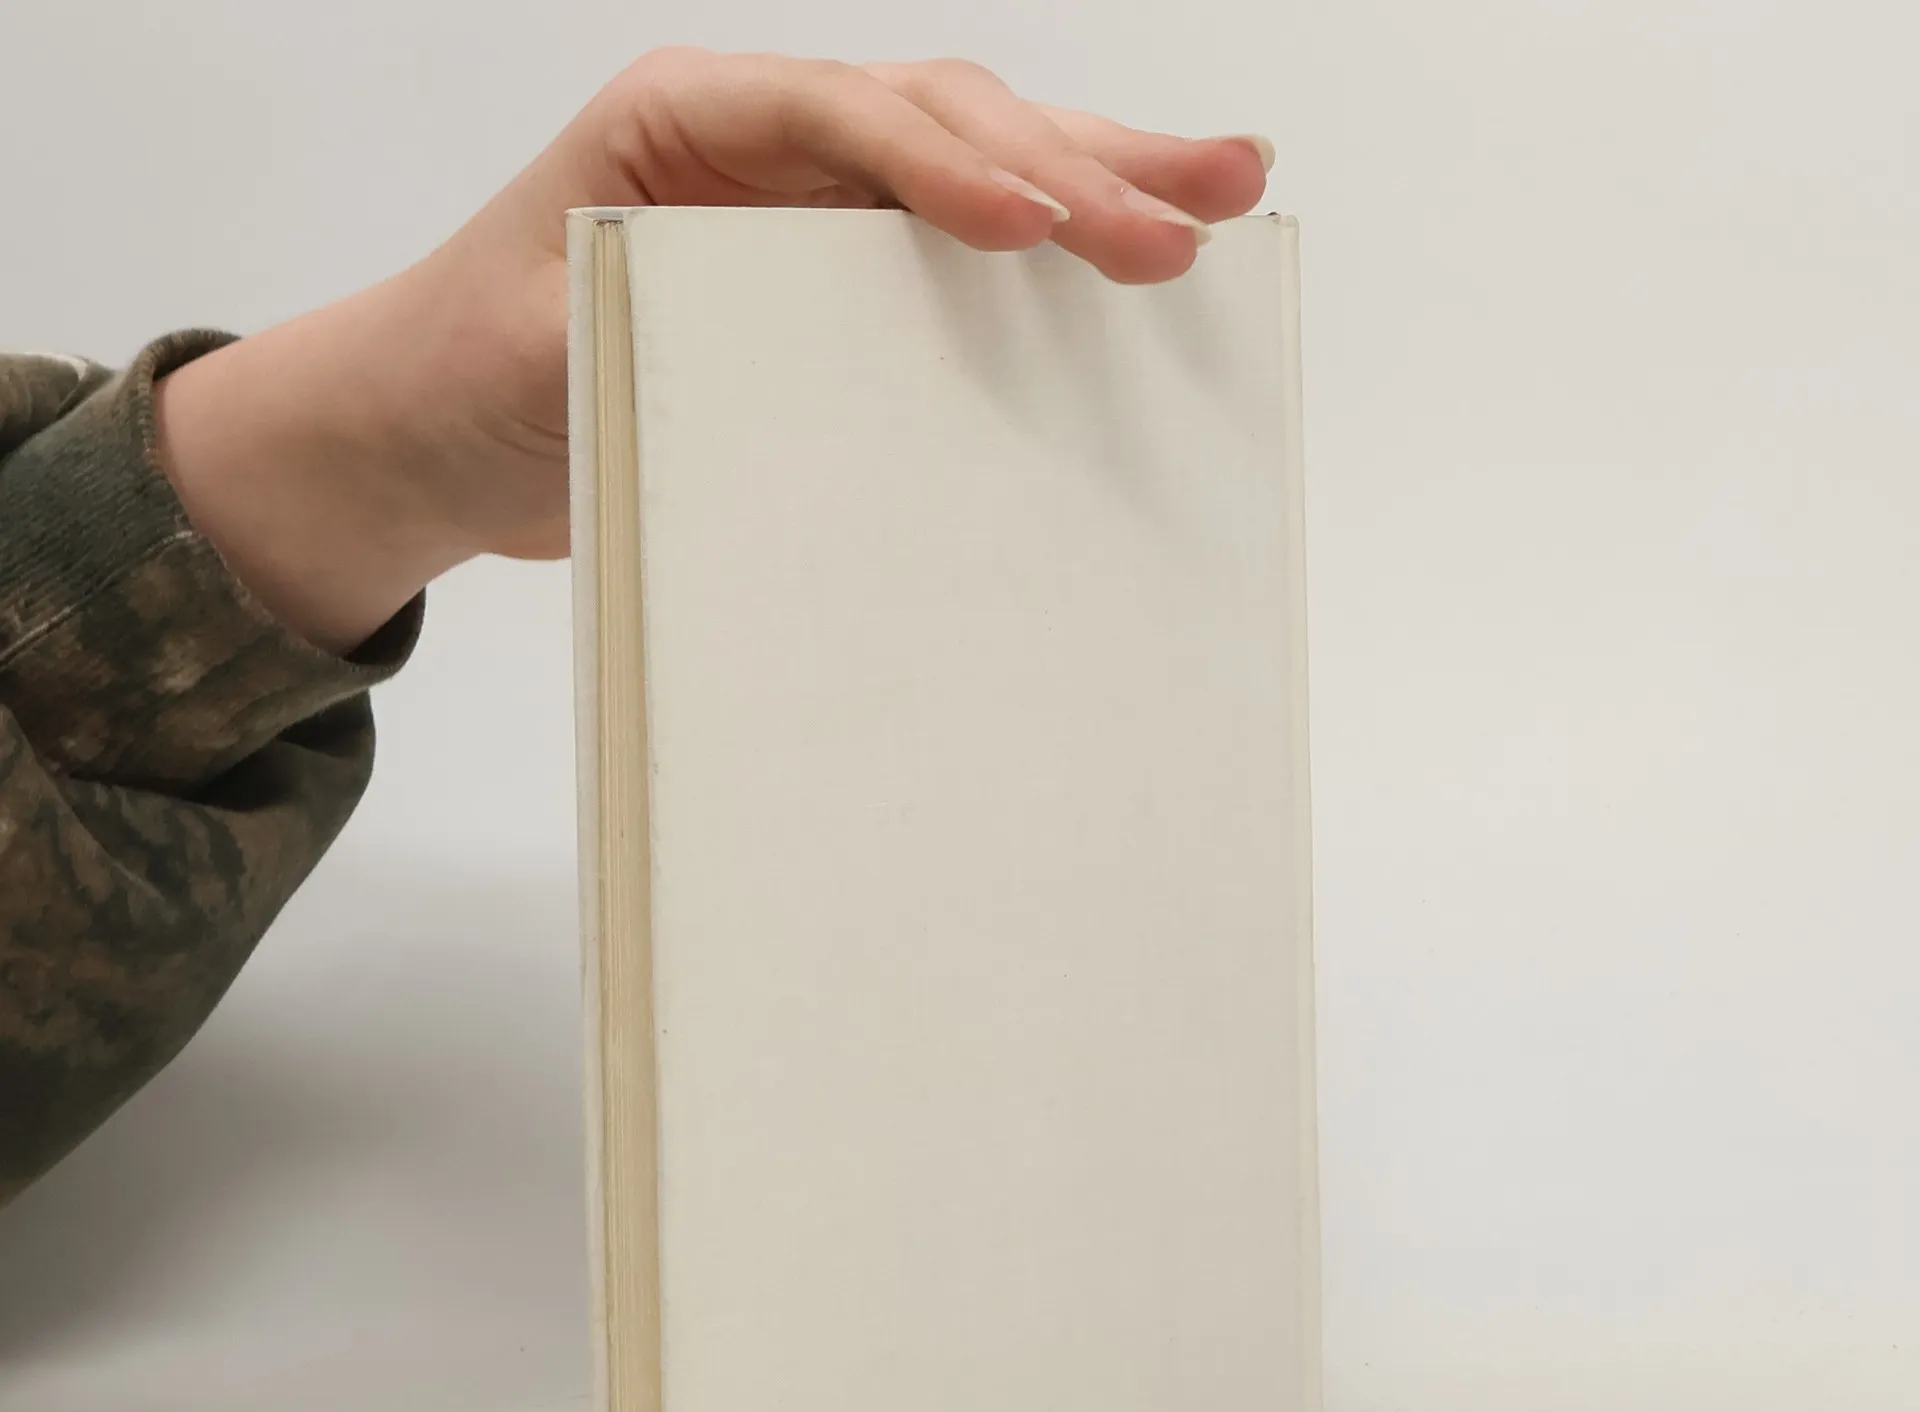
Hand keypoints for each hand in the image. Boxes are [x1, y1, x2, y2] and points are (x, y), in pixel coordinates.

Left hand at [154, 49, 1274, 650]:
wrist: (430, 431)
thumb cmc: (464, 374)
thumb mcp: (535, 356)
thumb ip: (652, 333)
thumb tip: (793, 368)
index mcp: (682, 122)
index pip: (842, 120)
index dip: (949, 169)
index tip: (1039, 229)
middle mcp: (760, 144)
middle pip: (944, 124)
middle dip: (1077, 163)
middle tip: (1206, 197)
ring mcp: (804, 209)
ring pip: (975, 172)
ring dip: (1098, 184)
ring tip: (1223, 192)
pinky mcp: (829, 286)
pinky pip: (952, 259)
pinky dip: (1045, 259)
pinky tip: (1128, 256)